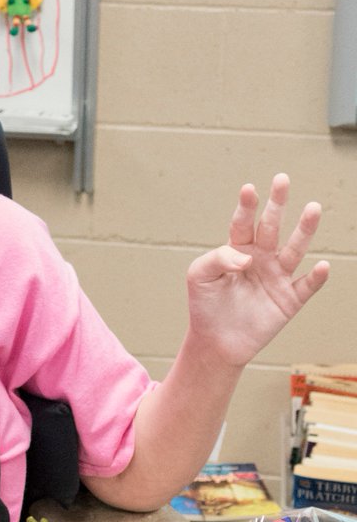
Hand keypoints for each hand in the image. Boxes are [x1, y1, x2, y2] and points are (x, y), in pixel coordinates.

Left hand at [185, 173, 328, 368]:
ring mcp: (277, 277)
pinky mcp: (289, 300)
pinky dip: (315, 278)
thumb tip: (247, 258)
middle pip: (271, 227)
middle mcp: (261, 258)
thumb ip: (217, 259)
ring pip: (294, 249)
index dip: (246, 206)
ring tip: (313, 208)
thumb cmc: (205, 306)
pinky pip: (306, 286)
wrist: (215, 342)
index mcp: (237, 250)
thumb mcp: (199, 277)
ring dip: (304, 230)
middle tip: (282, 180)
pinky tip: (321, 265)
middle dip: (277, 204)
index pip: (242, 223)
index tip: (249, 188)